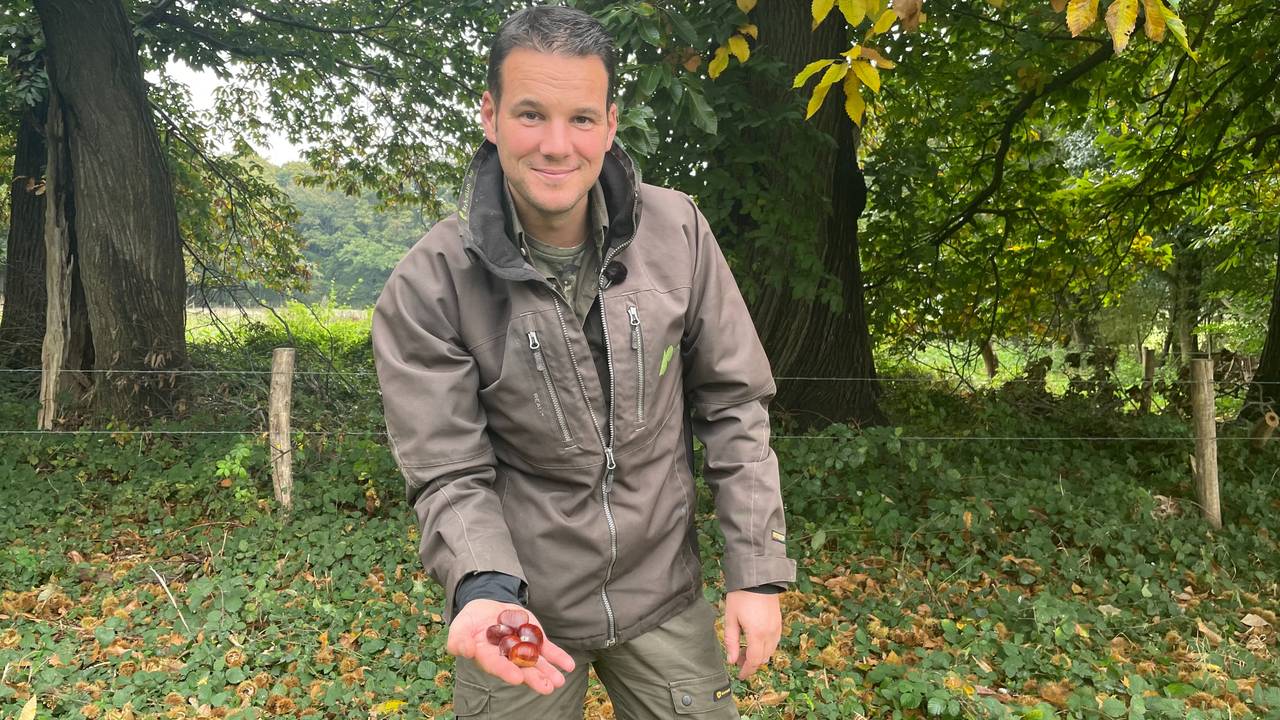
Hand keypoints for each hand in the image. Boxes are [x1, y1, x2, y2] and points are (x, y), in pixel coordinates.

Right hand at [446, 599, 575, 694]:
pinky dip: (558, 657)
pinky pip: (548, 650)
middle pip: (521, 669)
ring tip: (559, 682)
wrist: (486, 608)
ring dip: (548, 672)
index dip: (506, 671)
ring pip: (537, 663)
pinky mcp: (534, 639)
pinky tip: (569, 665)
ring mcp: (522, 649)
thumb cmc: (469, 622)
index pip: (497, 665)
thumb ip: (458, 640)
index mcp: (487, 657)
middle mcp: (507, 658)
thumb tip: (464, 651)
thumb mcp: (459, 627)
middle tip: (547, 688)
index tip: (517, 678)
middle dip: (534, 678)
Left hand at [723, 590, 781, 679]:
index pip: (754, 661)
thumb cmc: (741, 597)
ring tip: (744, 650)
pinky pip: (774, 642)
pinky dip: (765, 647)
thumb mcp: (731, 618)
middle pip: (763, 659)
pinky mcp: (779, 623)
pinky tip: (755, 642)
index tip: (740, 675)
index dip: (747, 670)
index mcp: (756, 634)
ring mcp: (776, 628)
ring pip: (770, 651)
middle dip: (751, 664)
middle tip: (737, 660)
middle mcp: (770, 634)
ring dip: (758, 656)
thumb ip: (731, 641)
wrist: (758, 579)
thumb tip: (731, 660)